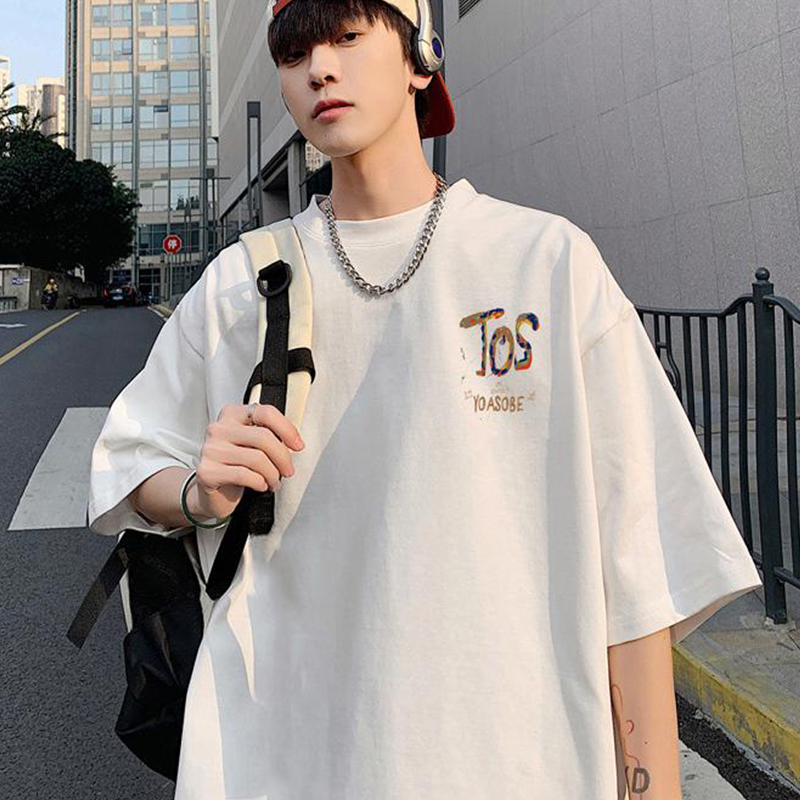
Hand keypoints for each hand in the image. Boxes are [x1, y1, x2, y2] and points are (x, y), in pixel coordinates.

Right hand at [190, 403, 304, 520]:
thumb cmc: (236, 465)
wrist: (213, 492)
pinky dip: (259, 483)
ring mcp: (211, 449)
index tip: (298, 445)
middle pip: (264, 437)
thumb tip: (294, 442)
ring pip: (257, 459)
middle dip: (283, 457)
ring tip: (274, 481)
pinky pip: (244, 475)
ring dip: (273, 474)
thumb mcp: (252, 445)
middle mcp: (219, 428)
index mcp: (232, 414)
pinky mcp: (207, 471)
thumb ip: (269, 436)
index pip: (266, 413)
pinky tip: (260, 485)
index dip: (287, 429)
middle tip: (288, 470)